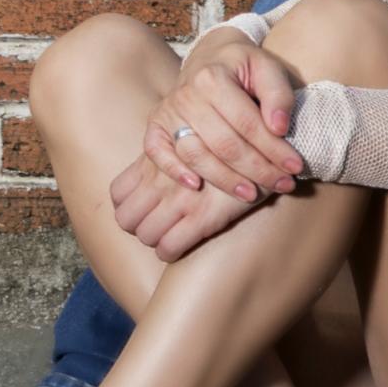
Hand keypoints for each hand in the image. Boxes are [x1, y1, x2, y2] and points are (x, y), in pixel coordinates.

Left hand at [108, 151, 263, 260]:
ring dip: (155, 240)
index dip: (128, 206)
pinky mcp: (202, 216)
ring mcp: (180, 198)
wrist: (268, 141)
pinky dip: (171, 252)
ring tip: (173, 235)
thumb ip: (174, 152)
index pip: (119, 192)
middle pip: (126, 218)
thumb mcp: (196, 134)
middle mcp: (161, 179)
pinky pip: (169, 247)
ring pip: (145, 234)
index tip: (144, 209)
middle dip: (139, 226)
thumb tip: (166, 173)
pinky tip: (184, 246)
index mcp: (156, 159)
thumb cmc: (234, 136)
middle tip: (158, 226)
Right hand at [143, 32, 304, 204]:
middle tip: (283, 185)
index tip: (296, 167)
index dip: (274, 149)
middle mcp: (186, 95)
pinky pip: (157, 152)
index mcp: (213, 78)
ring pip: (196, 155)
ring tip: (252, 194)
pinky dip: (174, 171)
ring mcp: (168, 112)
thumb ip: (278, 94)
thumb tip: (279, 128)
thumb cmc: (244, 67)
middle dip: (257, 170)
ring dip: (225, 180)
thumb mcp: (268, 69)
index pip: (247, 123)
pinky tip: (197, 186)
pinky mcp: (155, 125)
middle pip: (224, 144)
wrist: (210, 57)